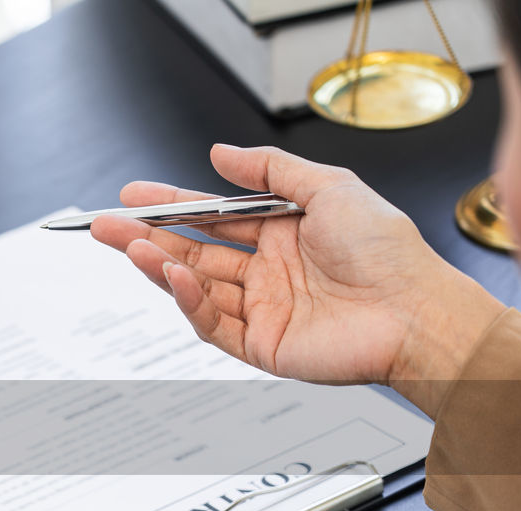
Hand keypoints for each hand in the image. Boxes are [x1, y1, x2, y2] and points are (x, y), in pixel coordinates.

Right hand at [91, 145, 505, 416]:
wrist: (415, 312)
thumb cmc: (388, 252)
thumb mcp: (331, 187)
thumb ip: (271, 170)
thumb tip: (220, 154)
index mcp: (281, 233)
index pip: (211, 217)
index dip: (170, 205)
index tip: (132, 195)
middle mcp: (266, 271)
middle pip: (191, 251)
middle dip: (144, 237)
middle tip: (105, 225)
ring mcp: (262, 309)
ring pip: (195, 286)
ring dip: (160, 266)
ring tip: (129, 247)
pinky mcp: (261, 345)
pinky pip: (213, 323)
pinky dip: (189, 301)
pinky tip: (175, 278)